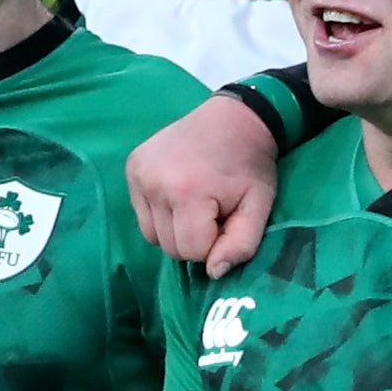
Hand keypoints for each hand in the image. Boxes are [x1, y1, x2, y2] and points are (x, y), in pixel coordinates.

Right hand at [125, 89, 285, 274]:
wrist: (234, 117)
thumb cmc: (251, 165)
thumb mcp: (259, 206)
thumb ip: (241, 244)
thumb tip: (213, 273)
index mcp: (187, 192)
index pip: (191, 251)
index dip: (213, 243)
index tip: (225, 219)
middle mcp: (154, 183)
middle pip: (169, 246)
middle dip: (194, 238)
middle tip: (213, 211)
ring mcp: (139, 173)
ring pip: (152, 235)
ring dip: (175, 229)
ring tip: (195, 203)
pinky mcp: (132, 167)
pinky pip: (142, 213)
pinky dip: (160, 213)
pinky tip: (178, 193)